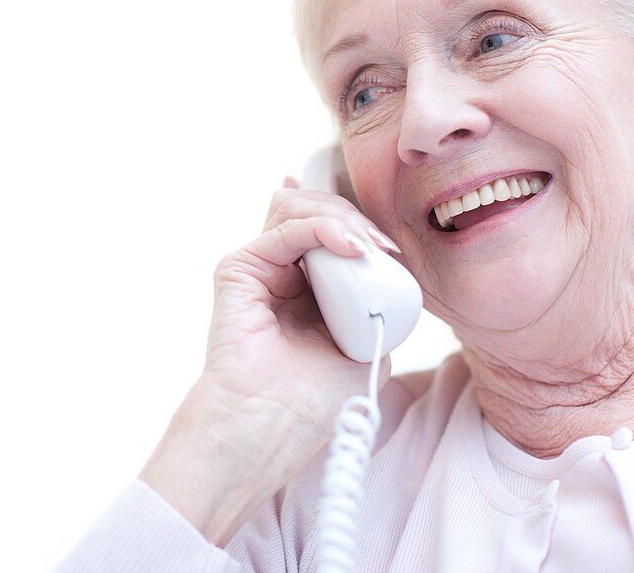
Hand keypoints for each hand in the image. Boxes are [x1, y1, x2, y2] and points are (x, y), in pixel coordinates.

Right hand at [202, 177, 399, 439]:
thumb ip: (374, 306)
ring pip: (299, 207)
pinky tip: (352, 248)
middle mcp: (281, 272)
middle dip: (357, 218)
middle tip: (386, 247)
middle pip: (316, 209)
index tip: (393, 249)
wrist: (273, 427)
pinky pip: (287, 227)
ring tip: (368, 247)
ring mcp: (260, 267)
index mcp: (308, 288)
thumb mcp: (367, 347)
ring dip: (343, 218)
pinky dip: (324, 228)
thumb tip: (390, 268)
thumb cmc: (315, 401)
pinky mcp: (240, 268)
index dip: (362, 227)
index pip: (332, 229)